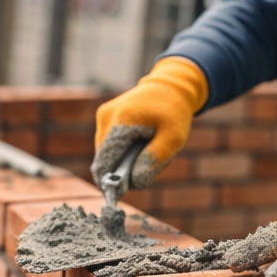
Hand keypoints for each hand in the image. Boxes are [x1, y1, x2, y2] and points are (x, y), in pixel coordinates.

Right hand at [90, 57, 207, 188]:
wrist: (170, 86)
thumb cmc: (174, 113)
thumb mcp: (173, 139)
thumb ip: (153, 161)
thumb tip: (134, 183)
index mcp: (121, 121)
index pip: (105, 162)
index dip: (112, 181)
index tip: (126, 189)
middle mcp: (106, 117)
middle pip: (106, 160)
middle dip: (125, 169)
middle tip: (149, 163)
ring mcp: (103, 116)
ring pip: (107, 154)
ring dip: (125, 160)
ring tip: (148, 149)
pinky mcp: (105, 118)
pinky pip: (110, 145)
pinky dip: (125, 151)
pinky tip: (142, 142)